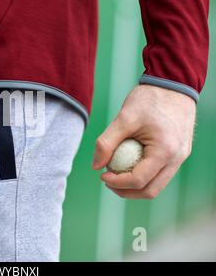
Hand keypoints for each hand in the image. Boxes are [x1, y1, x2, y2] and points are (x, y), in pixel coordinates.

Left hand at [92, 84, 195, 198]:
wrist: (174, 84)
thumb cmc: (149, 98)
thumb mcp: (124, 118)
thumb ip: (106, 142)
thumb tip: (95, 166)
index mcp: (165, 151)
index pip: (138, 180)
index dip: (117, 183)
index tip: (102, 175)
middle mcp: (177, 159)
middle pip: (150, 191)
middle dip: (125, 191)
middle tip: (106, 181)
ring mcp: (180, 158)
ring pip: (157, 185)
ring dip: (135, 186)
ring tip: (115, 175)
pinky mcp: (179, 153)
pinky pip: (160, 173)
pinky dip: (144, 175)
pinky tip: (127, 164)